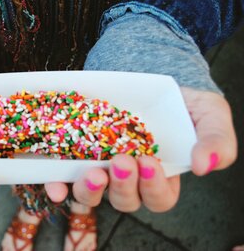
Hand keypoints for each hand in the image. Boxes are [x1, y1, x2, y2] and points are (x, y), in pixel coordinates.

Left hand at [45, 87, 236, 211]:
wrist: (146, 68)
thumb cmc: (181, 97)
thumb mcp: (209, 112)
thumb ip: (216, 139)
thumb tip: (205, 166)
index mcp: (160, 175)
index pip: (159, 198)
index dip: (154, 188)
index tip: (150, 163)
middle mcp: (128, 176)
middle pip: (124, 200)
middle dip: (122, 187)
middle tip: (122, 162)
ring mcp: (99, 164)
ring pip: (91, 194)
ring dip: (89, 190)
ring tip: (92, 172)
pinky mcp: (76, 150)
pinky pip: (63, 176)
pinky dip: (57, 184)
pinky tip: (54, 184)